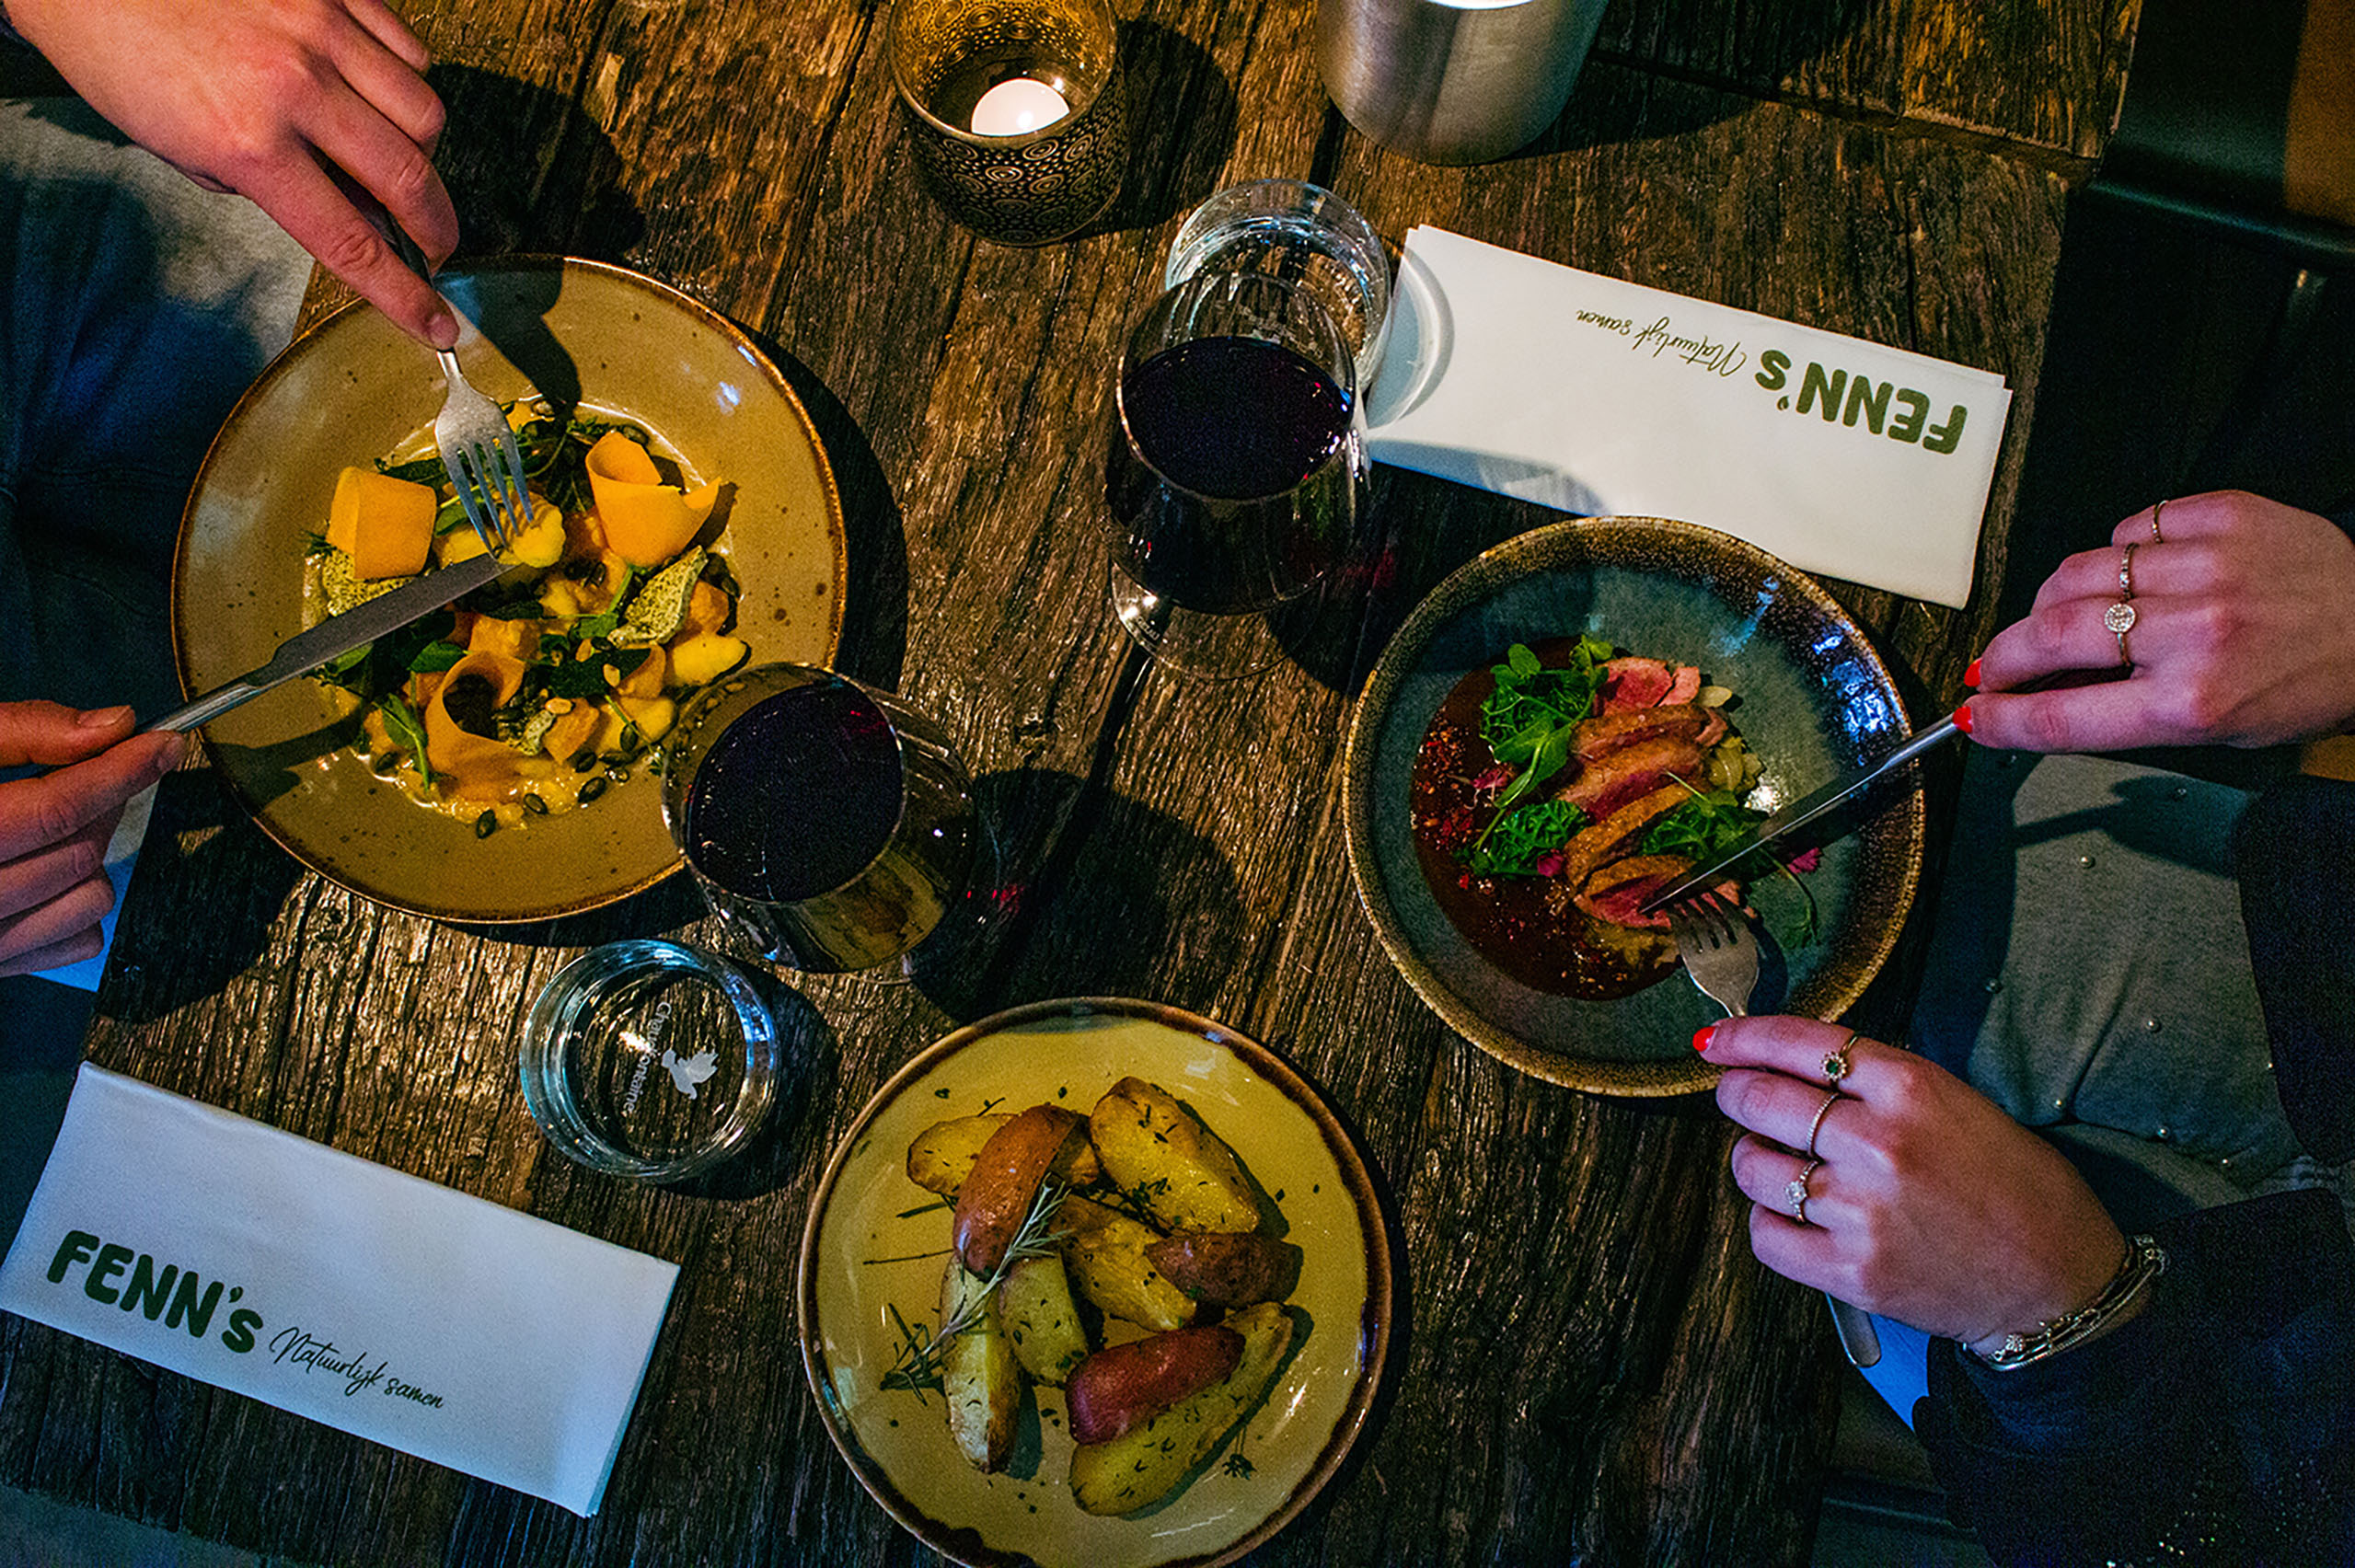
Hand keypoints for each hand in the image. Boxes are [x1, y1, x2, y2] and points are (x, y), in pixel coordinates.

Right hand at [0, 704, 183, 977]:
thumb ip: (23, 732)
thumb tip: (114, 726)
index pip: (57, 806)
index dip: (122, 770)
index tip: (163, 744)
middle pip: (77, 850)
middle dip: (103, 803)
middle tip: (91, 770)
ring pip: (88, 898)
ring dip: (92, 853)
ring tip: (58, 819)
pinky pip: (74, 942)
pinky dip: (80, 904)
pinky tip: (48, 871)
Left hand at [6, 0, 460, 347]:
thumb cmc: (123, 60)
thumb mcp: (183, 150)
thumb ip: (271, 186)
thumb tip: (348, 211)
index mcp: (249, 143)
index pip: (351, 242)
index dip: (404, 293)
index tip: (438, 323)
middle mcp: (295, 87)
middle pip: (410, 178)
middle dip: (435, 228)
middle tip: (432, 245)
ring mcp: (320, 30)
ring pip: (424, 112)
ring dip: (420, 151)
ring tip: (393, 156)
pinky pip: (408, 49)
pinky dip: (406, 82)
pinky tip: (377, 94)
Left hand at [1701, 1016, 2125, 1351]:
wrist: (2057, 1285)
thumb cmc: (2018, 1188)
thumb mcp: (1960, 1105)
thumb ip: (1881, 1085)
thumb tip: (1800, 1067)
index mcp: (1912, 1089)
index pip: (1801, 1044)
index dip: (1744, 1037)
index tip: (1714, 1041)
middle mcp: (1879, 1142)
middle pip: (1761, 1100)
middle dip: (1734, 1093)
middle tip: (1735, 1097)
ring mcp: (1861, 1210)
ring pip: (1753, 1168)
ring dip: (1751, 1159)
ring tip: (1772, 1162)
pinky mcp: (1851, 1270)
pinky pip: (1766, 1236)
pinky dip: (1767, 1222)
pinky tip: (1790, 1216)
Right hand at [1963, 491, 2354, 752]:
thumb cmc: (2310, 684)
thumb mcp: (2217, 731)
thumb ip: (2124, 715)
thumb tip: (2042, 699)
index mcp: (2192, 702)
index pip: (2061, 713)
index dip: (2002, 716)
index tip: (1974, 714)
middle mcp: (2195, 634)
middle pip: (2051, 636)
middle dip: (2005, 656)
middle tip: (1994, 667)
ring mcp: (2208, 567)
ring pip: (2076, 573)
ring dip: (2053, 601)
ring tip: (2062, 617)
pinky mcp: (2221, 516)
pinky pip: (2128, 531)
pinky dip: (2117, 555)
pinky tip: (2135, 574)